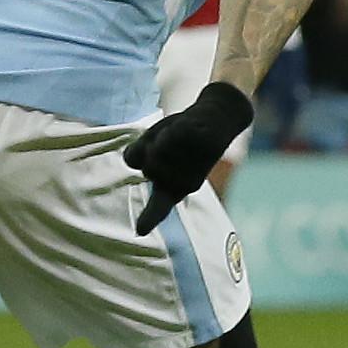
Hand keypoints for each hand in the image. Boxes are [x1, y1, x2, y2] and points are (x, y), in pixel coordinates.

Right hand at [124, 83, 253, 235]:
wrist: (214, 116)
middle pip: (146, 166)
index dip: (148, 218)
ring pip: (156, 150)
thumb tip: (133, 161)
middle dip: (150, 148)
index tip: (140, 231)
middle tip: (169, 141)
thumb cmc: (179, 136)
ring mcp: (195, 167)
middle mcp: (184, 184)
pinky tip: (188, 128)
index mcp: (172, 190)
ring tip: (180, 135)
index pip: (158, 209)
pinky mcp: (202, 148)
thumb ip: (138, 154)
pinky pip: (168, 136)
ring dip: (161, 136)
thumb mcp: (152, 145)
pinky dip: (171, 128)